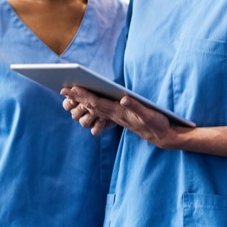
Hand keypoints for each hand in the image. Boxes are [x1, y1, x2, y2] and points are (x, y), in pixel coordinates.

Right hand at [62, 87, 114, 134]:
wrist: (116, 99)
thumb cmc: (104, 89)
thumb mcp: (94, 85)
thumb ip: (81, 89)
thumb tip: (63, 91)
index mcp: (75, 102)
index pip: (67, 105)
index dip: (69, 103)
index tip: (73, 99)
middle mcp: (80, 113)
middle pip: (74, 115)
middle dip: (80, 109)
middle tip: (85, 104)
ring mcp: (88, 121)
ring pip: (84, 123)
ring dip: (90, 117)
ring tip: (97, 111)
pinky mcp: (97, 128)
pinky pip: (94, 131)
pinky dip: (99, 125)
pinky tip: (103, 119)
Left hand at [64, 87, 186, 148]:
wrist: (164, 138)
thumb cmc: (158, 125)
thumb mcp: (150, 115)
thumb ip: (136, 107)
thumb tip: (124, 99)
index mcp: (119, 113)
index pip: (97, 103)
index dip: (83, 96)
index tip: (71, 88)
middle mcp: (116, 116)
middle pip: (92, 105)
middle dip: (77, 97)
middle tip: (62, 89)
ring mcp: (118, 118)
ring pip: (96, 108)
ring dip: (82, 101)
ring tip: (71, 94)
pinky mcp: (121, 118)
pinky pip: (102, 111)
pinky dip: (93, 105)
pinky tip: (88, 102)